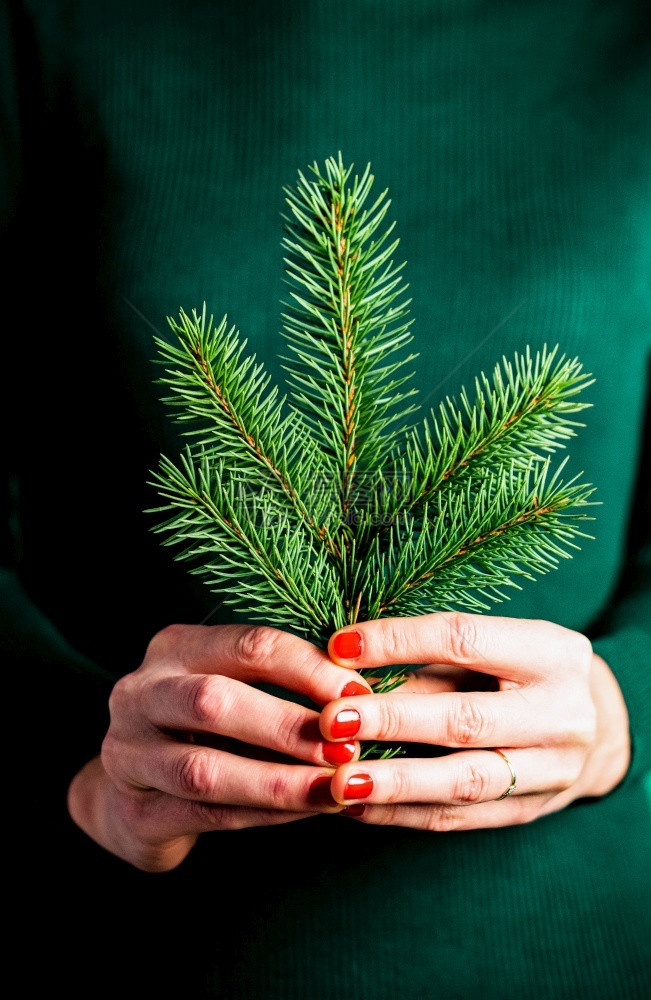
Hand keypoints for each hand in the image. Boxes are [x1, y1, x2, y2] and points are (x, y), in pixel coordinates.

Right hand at [67, 623, 371, 870]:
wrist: (133, 793)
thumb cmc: (205, 729)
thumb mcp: (232, 686)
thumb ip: (279, 682)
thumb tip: (363, 691)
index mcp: (174, 649)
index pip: (246, 645)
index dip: (307, 668)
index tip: (360, 692)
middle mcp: (141, 694)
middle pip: (213, 702)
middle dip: (287, 724)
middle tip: (346, 745)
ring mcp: (129, 756)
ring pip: (204, 770)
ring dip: (278, 780)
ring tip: (334, 787)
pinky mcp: (135, 813)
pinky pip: (206, 815)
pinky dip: (263, 813)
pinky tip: (307, 810)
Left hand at [320, 612, 630, 829]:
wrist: (591, 726)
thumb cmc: (519, 674)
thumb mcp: (488, 651)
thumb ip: (427, 663)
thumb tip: (345, 671)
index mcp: (552, 654)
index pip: (464, 639)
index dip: (398, 641)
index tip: (339, 647)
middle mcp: (563, 714)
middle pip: (466, 718)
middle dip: (392, 720)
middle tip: (331, 721)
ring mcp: (553, 771)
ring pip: (464, 780)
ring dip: (395, 782)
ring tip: (338, 781)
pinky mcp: (531, 811)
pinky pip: (460, 818)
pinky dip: (403, 814)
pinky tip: (358, 806)